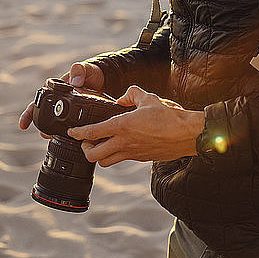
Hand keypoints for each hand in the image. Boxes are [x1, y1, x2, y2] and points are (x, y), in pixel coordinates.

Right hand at [18, 61, 103, 136]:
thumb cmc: (89, 73)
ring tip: (54, 138)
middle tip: (44, 134)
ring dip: (53, 132)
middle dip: (42, 127)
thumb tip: (74, 82)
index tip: (23, 125)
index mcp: (54, 90)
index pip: (37, 103)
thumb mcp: (85, 69)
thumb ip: (79, 71)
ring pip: (55, 124)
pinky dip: (67, 134)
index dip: (29, 114)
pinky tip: (69, 141)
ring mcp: (66, 110)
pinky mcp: (76, 117)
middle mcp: (57, 101)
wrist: (102, 80)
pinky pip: (69, 127)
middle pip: (44, 117)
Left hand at [68, 85, 204, 166]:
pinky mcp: (141, 158)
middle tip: (86, 141)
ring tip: (101, 145)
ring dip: (99, 155)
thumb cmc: (169, 116)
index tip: (71, 132)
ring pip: (105, 162)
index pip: (92, 133)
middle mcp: (124, 143)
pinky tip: (121, 145)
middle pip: (93, 155)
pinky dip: (115, 155)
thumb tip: (122, 98)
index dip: (78, 133)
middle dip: (85, 149)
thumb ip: (132, 94)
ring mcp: (132, 153)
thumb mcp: (148, 98)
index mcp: (122, 126)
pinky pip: (121, 159)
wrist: (187, 134)